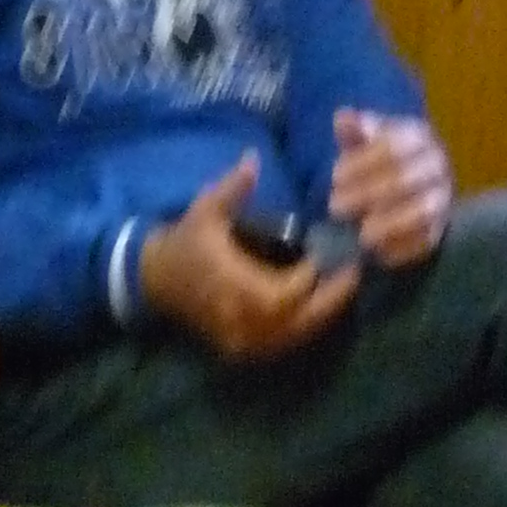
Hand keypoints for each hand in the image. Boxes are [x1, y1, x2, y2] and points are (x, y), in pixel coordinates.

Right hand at [139, 154, 360, 358]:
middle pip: (295, 320)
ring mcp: (239, 338)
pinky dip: (303, 329)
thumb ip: (234, 187)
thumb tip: (254, 157)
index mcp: (230, 283)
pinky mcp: (239, 348)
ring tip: (343, 289)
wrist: (153, 280)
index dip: (309, 279)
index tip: (326, 256)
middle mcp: (238, 316)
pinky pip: (280, 346)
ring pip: (291, 337)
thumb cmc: (184, 241)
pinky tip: (319, 309)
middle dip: (329, 300)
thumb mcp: (206, 208)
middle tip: (353, 275)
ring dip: (321, 316)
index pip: (282, 293)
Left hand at [328, 110, 452, 266]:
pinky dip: (402, 249)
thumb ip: (354, 130)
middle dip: (366, 195)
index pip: (392, 148)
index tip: (334, 178)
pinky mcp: (443, 229)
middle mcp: (439, 166)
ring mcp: (444, 198)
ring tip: (361, 235)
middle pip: (405, 180)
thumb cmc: (379, 159)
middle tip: (335, 208)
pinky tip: (378, 253)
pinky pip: (427, 241)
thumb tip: (343, 117)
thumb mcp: (364, 141)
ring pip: (422, 212)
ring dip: (388, 225)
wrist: (411, 183)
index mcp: (420, 137)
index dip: (361, 164)